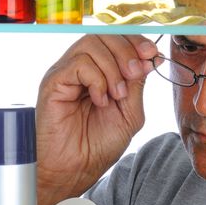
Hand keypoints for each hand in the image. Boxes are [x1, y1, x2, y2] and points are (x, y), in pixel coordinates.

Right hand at [36, 35, 157, 204]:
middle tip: (135, 74)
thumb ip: (137, 84)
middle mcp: (80, 68)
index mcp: (98, 72)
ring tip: (116, 95)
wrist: (75, 169)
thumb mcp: (129, 112)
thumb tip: (148, 58)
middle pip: (104, 35)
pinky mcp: (54, 82)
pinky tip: (100, 100)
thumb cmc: (97, 146)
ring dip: (113, 68)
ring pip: (92, 44)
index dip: (135, 41)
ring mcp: (66, 73)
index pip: (115, 40)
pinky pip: (79, 63)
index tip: (151, 53)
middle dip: (127, 51)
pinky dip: (97, 79)